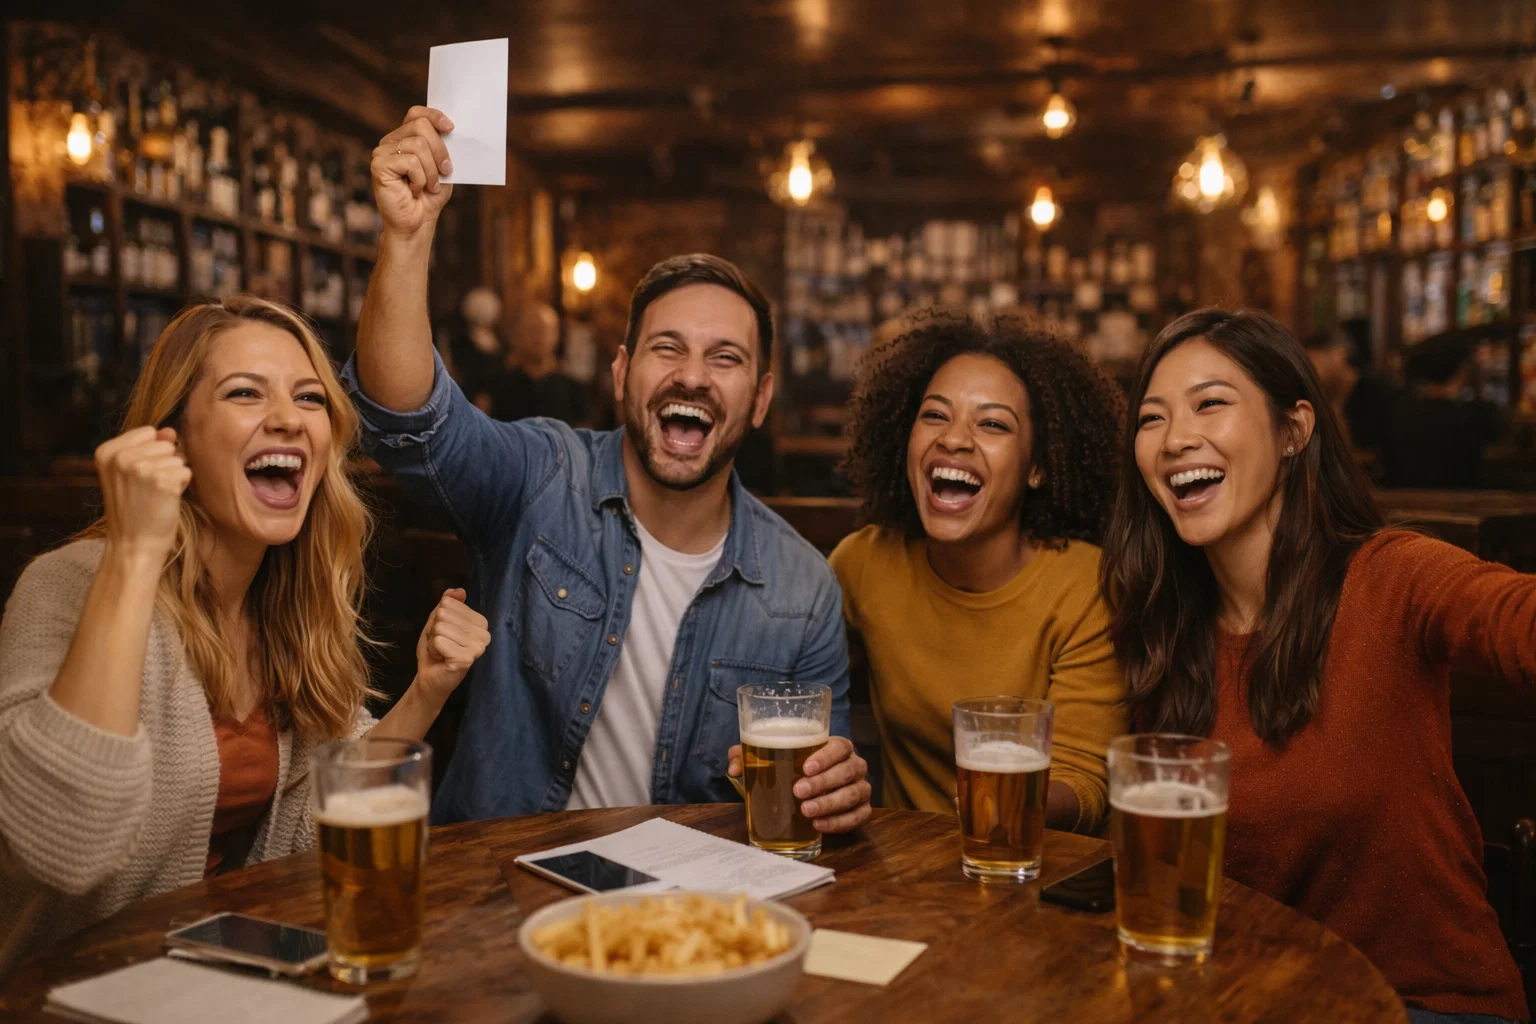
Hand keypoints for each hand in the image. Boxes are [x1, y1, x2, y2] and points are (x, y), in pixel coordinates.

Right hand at [96, 426, 190, 561]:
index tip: (138, 477)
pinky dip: (182, 486)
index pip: (149, 432)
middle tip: (149, 490)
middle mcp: (121, 456)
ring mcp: (140, 467)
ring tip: (156, 495)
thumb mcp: (131, 473)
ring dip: (173, 476)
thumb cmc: (134, 509)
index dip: (151, 454)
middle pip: (166, 445)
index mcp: (107, 451)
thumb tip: (170, 430)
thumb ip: (149, 446)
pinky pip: (187, 472)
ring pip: (178, 458)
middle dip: (164, 465)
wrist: (134, 544)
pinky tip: (166, 500)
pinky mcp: (162, 480)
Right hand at [372, 106, 454, 236]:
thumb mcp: (442, 169)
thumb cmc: (429, 198)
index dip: (434, 116)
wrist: (417, 224)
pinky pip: (410, 162)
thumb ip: (444, 149)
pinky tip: (414, 190)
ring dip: (431, 171)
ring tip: (428, 186)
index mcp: (404, 138)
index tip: (451, 128)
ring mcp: (382, 152)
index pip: (416, 114)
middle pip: (421, 127)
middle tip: (445, 172)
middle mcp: (390, 142)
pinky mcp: (379, 166)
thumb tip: (452, 131)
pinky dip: (420, 178)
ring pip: (418, 145)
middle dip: (440, 150)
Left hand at [413, 588, 489, 703]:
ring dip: (433, 641)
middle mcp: (484, 633)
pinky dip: (433, 650)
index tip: (444, 634)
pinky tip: (442, 659)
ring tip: (441, 652)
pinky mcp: (466, 658)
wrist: (430, 678)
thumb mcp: (437, 622)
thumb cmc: (435, 650)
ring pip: (440, 627)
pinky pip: (438, 641)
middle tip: (441, 644)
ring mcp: (478, 647)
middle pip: (444, 614)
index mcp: (480, 622)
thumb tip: (459, 591)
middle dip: (435, 630)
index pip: (449, 603)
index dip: (438, 618)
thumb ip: (447, 605)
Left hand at [727, 736, 871, 833]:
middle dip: (824, 782)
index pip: (840, 746)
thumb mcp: (770, 758)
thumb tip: (734, 767)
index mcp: (836, 748)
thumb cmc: (791, 768)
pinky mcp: (862, 810)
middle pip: (848, 770)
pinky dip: (841, 822)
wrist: (806, 791)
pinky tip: (819, 825)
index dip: (826, 756)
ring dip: (832, 803)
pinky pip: (860, 816)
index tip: (806, 767)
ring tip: (807, 811)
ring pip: (855, 793)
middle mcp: (853, 765)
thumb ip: (749, 755)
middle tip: (799, 792)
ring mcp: (860, 788)